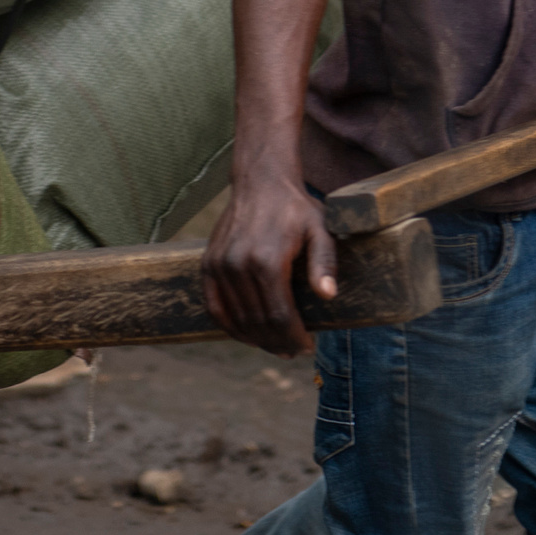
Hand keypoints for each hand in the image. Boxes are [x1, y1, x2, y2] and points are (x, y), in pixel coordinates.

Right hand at [200, 171, 338, 356]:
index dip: (294, 337)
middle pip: (258, 322)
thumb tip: (327, 296)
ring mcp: (220, 265)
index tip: (307, 348)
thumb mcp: (320, 229)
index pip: (280, 316)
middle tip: (293, 351)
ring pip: (237, 319)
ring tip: (275, 346)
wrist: (261, 182)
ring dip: (256, 339)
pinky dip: (230, 326)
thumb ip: (324, 263)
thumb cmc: (296, 208)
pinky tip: (247, 335)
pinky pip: (215, 307)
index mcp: (268, 260)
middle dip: (278, 343)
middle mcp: (239, 265)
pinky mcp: (207, 264)